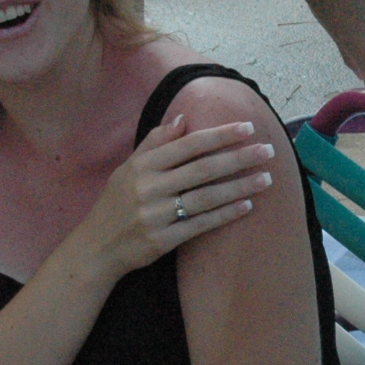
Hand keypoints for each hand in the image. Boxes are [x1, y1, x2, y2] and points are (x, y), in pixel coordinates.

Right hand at [72, 113, 277, 281]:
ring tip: (266, 178)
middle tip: (268, 150)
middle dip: (239, 158)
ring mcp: (156, 215)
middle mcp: (149, 187)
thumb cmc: (116, 204)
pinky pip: (201, 224)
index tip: (247, 128)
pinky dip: (226, 214)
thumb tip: (182, 117)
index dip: (219, 135)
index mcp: (142, 166)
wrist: (96, 248)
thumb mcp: (128, 168)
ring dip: (240, 186)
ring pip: (206, 196)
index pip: (188, 145)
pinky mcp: (162, 240)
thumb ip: (155, 143)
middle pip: (203, 168)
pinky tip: (247, 206)